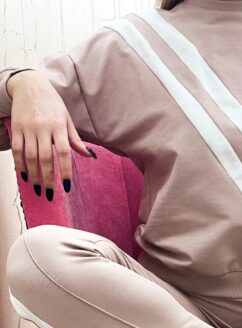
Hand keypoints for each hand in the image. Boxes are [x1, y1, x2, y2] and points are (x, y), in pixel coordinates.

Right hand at [7, 70, 94, 198]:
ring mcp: (28, 127)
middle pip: (46, 158)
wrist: (29, 84)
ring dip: (34, 175)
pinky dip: (20, 164)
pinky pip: (17, 149)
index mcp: (59, 126)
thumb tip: (89, 156)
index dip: (66, 171)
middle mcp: (43, 127)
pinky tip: (25, 176)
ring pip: (30, 156)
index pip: (64, 152)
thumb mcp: (67, 118)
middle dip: (48, 178)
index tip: (67, 187)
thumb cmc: (52, 104)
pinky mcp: (16, 127)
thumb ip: (75, 139)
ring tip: (38, 189)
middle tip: (50, 194)